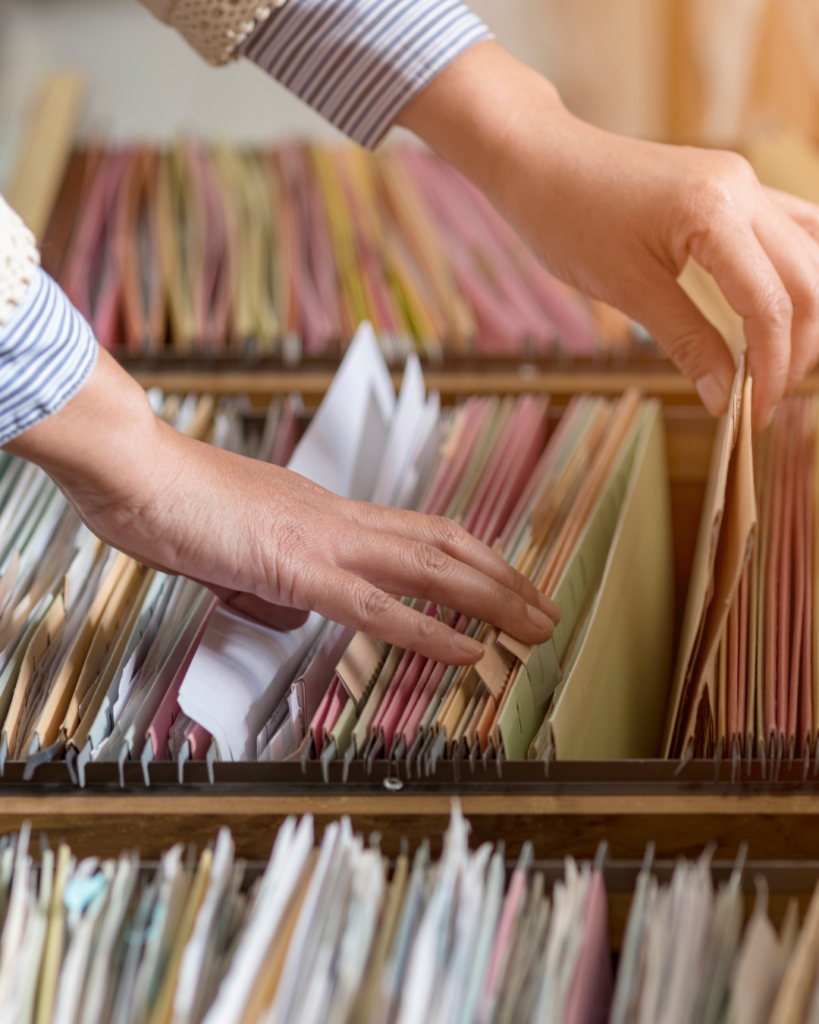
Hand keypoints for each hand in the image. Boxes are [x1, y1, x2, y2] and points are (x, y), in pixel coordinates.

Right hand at [5, 349, 558, 664]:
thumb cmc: (171, 499)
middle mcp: (339, 519)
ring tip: (535, 628)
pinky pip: (377, 607)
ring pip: (431, 570)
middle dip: (504, 579)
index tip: (504, 583)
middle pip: (445, 545)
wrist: (132, 467)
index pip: (419, 534)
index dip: (472, 559)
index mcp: (326, 514)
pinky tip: (469, 651)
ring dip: (492, 600)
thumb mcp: (235, 545)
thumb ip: (272, 574)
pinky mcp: (296, 567)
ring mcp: (323, 540)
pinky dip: (430, 632)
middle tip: (546, 609)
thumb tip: (294, 607)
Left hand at [398, 41, 818, 431]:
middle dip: (796, 347)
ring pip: (809, 254)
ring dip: (802, 312)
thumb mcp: (626, 289)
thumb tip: (724, 397)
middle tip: (765, 399)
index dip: (771, 366)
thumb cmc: (569, 219)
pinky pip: (787, 231)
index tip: (752, 414)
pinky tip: (780, 313)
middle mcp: (743, 188)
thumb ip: (686, 341)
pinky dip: (791, 277)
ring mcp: (742, 182)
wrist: (540, 160)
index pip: (770, 303)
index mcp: (716, 212)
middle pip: (807, 280)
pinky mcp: (732, 187)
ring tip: (776, 364)